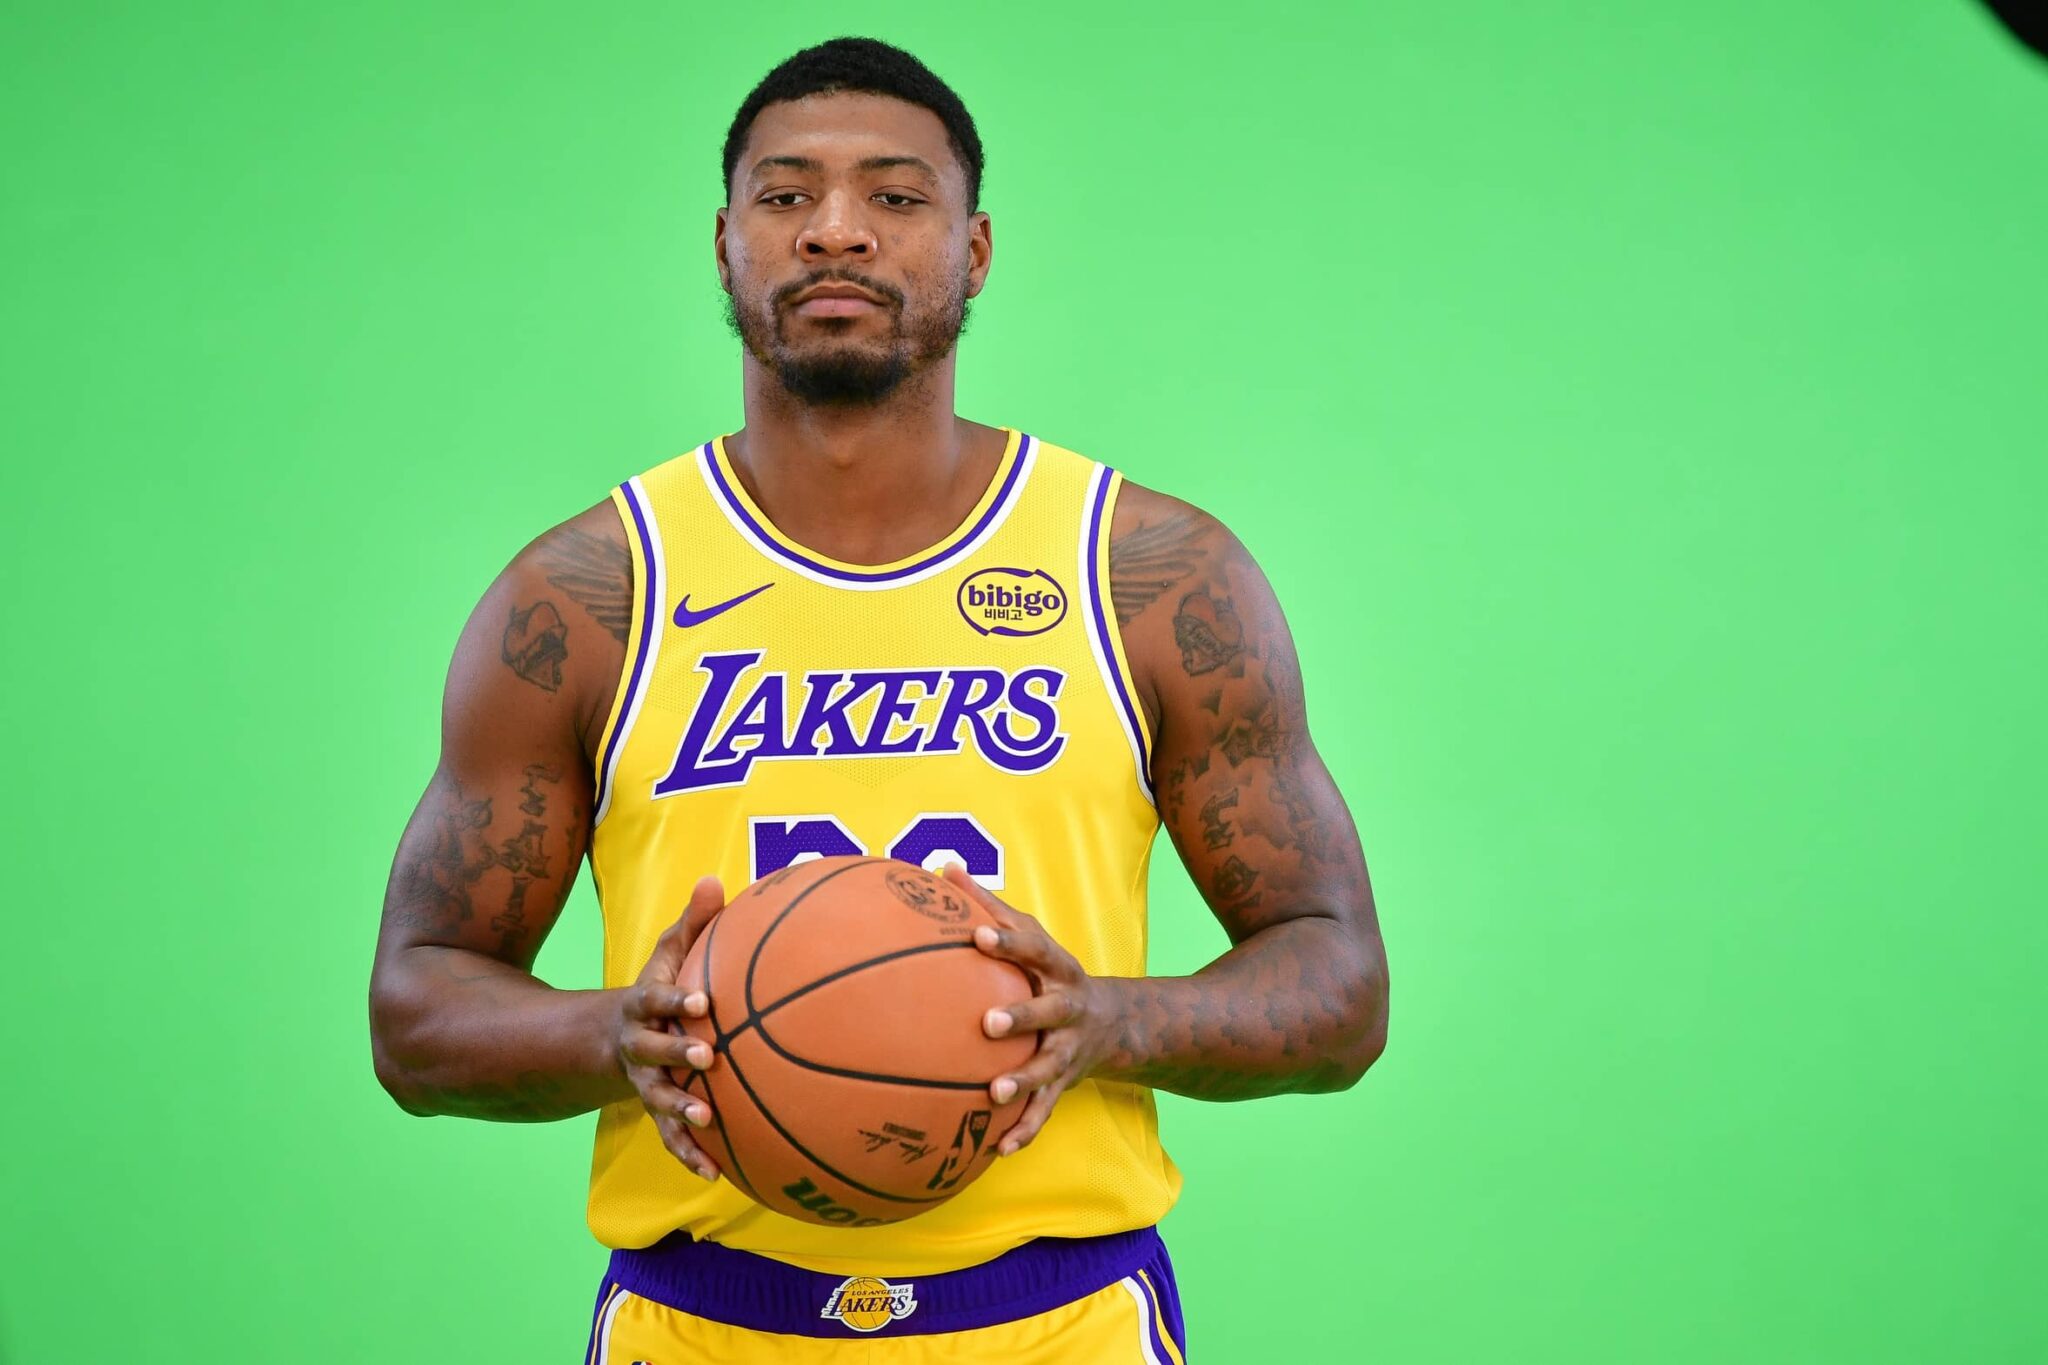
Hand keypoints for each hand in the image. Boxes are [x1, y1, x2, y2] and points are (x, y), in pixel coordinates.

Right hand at [614, 874, 723, 1179]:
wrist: (614, 1038)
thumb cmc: (660, 989)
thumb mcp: (668, 954)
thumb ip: (692, 923)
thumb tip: (715, 879)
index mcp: (642, 1005)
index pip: (655, 999)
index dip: (673, 1001)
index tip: (701, 1002)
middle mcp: (638, 1046)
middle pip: (652, 1051)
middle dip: (676, 1055)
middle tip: (707, 1058)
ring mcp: (644, 1081)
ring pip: (657, 1098)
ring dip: (680, 1110)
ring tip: (706, 1120)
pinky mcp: (657, 1110)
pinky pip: (671, 1135)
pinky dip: (690, 1153)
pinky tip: (716, 1173)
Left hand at [944, 865, 1122, 1155]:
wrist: (1114, 1022)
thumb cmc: (1049, 971)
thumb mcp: (1030, 936)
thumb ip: (987, 906)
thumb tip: (941, 868)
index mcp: (1056, 968)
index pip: (1033, 949)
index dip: (1008, 942)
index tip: (977, 936)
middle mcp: (1068, 1009)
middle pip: (1049, 1012)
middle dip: (1022, 1017)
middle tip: (988, 1024)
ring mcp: (1068, 1049)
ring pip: (1048, 1069)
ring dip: (1023, 1082)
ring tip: (995, 1095)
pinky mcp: (1064, 1083)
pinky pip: (1044, 1111)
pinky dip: (1025, 1131)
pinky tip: (999, 1151)